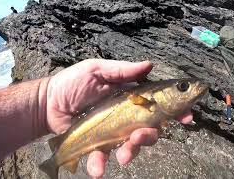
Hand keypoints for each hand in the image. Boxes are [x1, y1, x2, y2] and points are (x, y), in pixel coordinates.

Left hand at [45, 59, 192, 177]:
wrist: (47, 102)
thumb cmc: (73, 83)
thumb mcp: (97, 70)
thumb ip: (122, 70)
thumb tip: (149, 65)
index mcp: (130, 98)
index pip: (159, 105)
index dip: (176, 111)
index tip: (187, 118)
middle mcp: (127, 117)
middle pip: (150, 130)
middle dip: (150, 137)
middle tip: (140, 136)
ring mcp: (113, 133)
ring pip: (131, 147)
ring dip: (131, 153)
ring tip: (122, 157)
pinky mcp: (98, 146)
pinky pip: (105, 158)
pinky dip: (101, 164)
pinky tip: (96, 168)